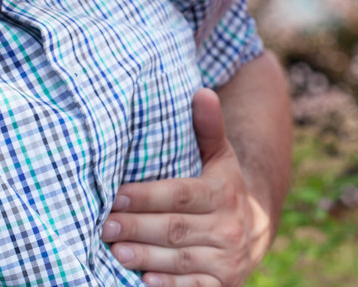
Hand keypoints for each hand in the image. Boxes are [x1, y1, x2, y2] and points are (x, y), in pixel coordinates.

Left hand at [101, 88, 266, 286]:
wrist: (254, 232)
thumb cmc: (222, 188)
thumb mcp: (220, 158)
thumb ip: (208, 128)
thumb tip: (202, 91)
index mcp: (224, 193)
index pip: (182, 194)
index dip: (148, 195)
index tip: (117, 195)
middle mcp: (229, 227)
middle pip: (176, 228)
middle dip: (137, 227)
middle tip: (103, 225)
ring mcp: (228, 259)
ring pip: (181, 258)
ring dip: (146, 256)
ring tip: (114, 251)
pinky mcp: (223, 285)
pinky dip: (170, 284)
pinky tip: (144, 280)